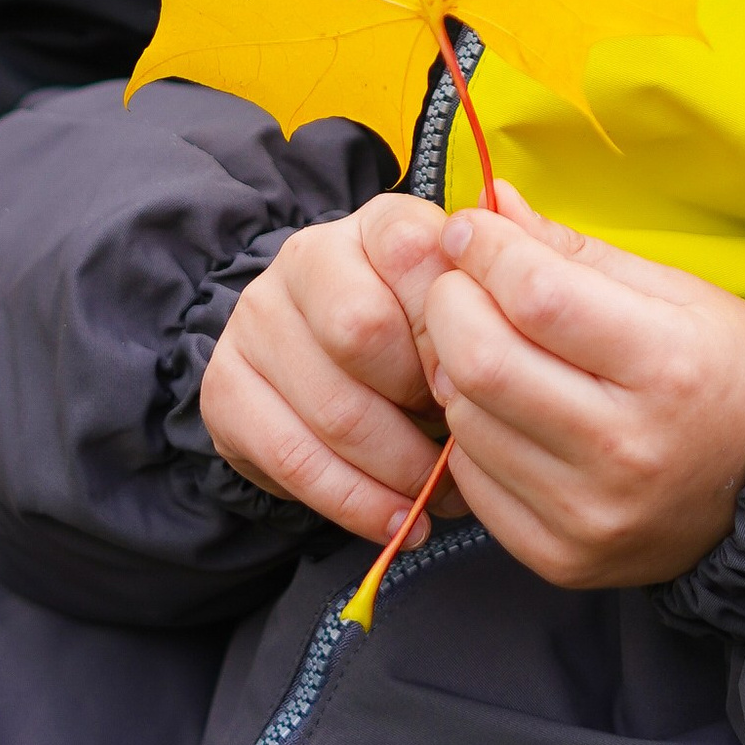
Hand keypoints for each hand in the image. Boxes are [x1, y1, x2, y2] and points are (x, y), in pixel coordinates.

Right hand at [200, 193, 465, 549]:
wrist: (338, 382)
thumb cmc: (432, 347)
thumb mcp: (476, 313)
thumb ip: (500, 285)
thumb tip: (518, 229)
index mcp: (380, 224)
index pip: (412, 251)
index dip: (454, 326)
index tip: (481, 381)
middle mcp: (308, 256)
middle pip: (360, 329)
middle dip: (422, 402)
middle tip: (461, 438)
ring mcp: (258, 319)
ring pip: (332, 408)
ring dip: (399, 469)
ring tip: (440, 494)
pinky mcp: (226, 386)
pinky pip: (293, 460)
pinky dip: (356, 503)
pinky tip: (397, 520)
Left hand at [389, 187, 744, 591]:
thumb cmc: (720, 370)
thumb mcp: (672, 291)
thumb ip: (573, 251)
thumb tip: (492, 206)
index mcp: (667, 366)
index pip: (539, 297)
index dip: (487, 250)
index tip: (470, 228)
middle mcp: (626, 448)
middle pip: (483, 362)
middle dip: (450, 303)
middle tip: (459, 282)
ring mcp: (590, 513)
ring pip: (465, 420)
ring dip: (455, 368)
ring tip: (486, 345)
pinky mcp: (560, 557)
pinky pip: (472, 481)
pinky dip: (471, 433)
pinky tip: (502, 410)